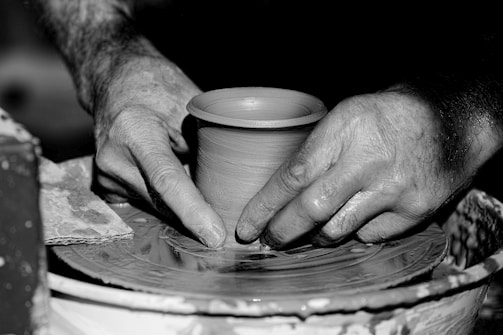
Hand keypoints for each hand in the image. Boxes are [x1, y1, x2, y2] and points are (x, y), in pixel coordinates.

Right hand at [93, 56, 225, 247]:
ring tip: (204, 203)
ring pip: (155, 208)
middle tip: (228, 230)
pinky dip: (167, 205)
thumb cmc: (157, 88)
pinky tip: (181, 196)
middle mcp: (113, 158)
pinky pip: (145, 204)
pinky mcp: (105, 187)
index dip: (193, 211)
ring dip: (182, 211)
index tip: (215, 236)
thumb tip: (234, 183)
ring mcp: (105, 176)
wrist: (115, 84)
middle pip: (162, 203)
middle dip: (196, 220)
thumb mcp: (189, 105)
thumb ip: (206, 141)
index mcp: (134, 130)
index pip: (166, 180)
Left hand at [236, 92, 470, 247]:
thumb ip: (317, 150)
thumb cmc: (389, 117)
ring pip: (337, 230)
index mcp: (346, 129)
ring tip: (305, 234)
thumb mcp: (347, 116)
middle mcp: (368, 160)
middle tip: (268, 241)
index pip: (293, 175)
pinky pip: (368, 236)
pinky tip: (351, 220)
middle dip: (282, 231)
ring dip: (314, 237)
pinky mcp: (414, 211)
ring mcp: (393, 189)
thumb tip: (282, 191)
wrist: (452, 122)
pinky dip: (353, 233)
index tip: (246, 227)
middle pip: (311, 210)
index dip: (264, 206)